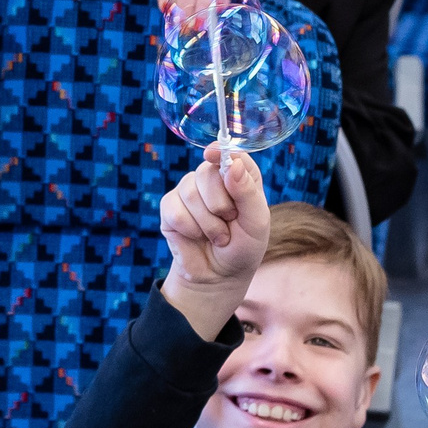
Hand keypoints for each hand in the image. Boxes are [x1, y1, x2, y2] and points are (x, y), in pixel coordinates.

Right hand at [159, 146, 269, 332]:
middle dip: (220, 204)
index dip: (222, 152)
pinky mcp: (170, 207)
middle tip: (229, 222)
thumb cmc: (243, 246)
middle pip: (208, 171)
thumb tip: (232, 164)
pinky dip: (189, 228)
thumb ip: (247, 192)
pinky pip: (175, 210)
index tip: (213, 155)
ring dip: (208, 223)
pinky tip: (196, 236)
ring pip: (191, 192)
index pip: (232, 154)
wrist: (220, 275)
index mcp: (239, 176)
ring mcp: (189, 191)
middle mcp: (213, 179)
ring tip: (217, 236)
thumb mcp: (256, 222)